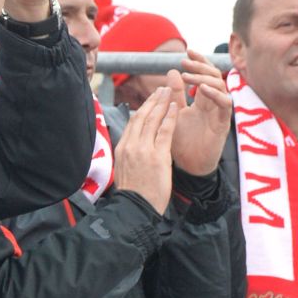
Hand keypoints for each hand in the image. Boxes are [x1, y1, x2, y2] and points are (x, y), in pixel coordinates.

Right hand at [111, 76, 178, 212]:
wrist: (135, 210)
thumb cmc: (133, 195)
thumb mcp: (124, 171)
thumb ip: (129, 155)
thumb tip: (133, 147)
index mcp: (122, 149)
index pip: (133, 122)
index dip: (143, 108)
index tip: (152, 100)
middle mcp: (131, 146)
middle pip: (142, 116)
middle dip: (153, 100)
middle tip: (162, 88)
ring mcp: (143, 150)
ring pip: (153, 119)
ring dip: (162, 103)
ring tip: (170, 91)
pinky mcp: (157, 156)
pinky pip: (164, 131)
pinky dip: (170, 117)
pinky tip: (176, 107)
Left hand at [170, 51, 231, 177]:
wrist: (188, 167)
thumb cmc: (182, 143)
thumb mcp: (174, 114)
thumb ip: (174, 95)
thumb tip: (171, 71)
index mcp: (202, 100)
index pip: (205, 75)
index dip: (199, 62)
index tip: (187, 51)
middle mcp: (213, 104)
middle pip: (215, 76)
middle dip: (201, 66)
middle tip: (185, 61)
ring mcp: (219, 113)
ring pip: (221, 86)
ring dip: (204, 78)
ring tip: (188, 76)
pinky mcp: (223, 125)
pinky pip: (226, 104)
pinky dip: (215, 94)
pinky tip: (202, 90)